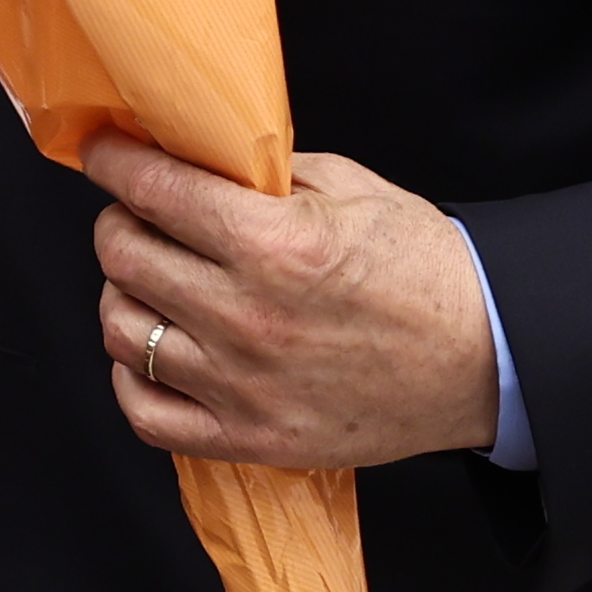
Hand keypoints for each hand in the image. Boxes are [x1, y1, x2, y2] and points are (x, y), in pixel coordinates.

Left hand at [87, 139, 498, 474]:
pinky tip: (156, 349)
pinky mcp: (250, 438)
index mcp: (276, 244)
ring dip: (124, 294)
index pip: (153, 190)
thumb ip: (265, 173)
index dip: (114, 162)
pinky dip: (134, 375)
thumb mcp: (353, 189)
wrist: (486, 358)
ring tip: (153, 281)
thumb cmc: (425, 272)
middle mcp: (248, 316)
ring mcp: (243, 385)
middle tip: (139, 214)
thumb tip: (195, 156)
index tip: (105, 154)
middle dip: (120, 221)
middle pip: (122, 255)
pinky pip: (144, 411)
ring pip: (122, 329)